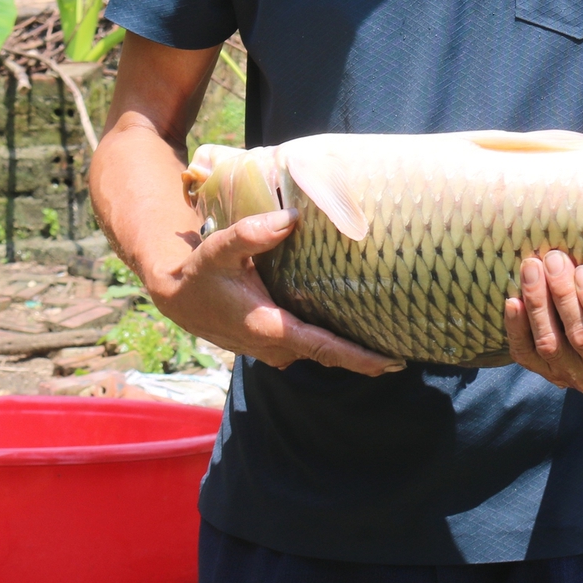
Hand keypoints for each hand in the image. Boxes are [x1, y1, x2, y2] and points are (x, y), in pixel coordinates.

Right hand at [146, 208, 403, 374]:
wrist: (176, 296)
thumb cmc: (201, 273)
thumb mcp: (220, 248)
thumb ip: (252, 233)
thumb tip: (291, 219)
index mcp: (270, 328)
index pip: (323, 348)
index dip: (358, 358)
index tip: (391, 363)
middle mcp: (275, 347)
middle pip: (329, 355)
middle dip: (365, 357)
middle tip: (406, 348)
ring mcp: (273, 350)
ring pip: (319, 353)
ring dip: (349, 350)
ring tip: (389, 337)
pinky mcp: (271, 344)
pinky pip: (309, 347)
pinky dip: (331, 343)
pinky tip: (353, 328)